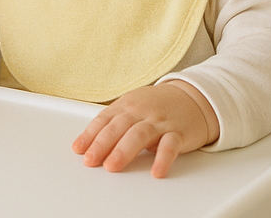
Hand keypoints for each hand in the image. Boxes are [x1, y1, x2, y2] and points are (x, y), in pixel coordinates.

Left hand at [72, 80, 219, 177]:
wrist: (192, 98)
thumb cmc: (157, 106)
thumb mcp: (133, 107)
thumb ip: (115, 122)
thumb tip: (92, 141)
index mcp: (126, 105)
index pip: (104, 119)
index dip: (90, 134)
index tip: (79, 149)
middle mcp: (141, 111)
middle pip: (118, 127)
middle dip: (102, 144)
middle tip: (91, 160)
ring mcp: (160, 122)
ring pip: (139, 134)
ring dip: (123, 151)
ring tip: (112, 166)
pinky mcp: (179, 133)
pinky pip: (170, 146)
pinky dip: (162, 158)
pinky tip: (155, 171)